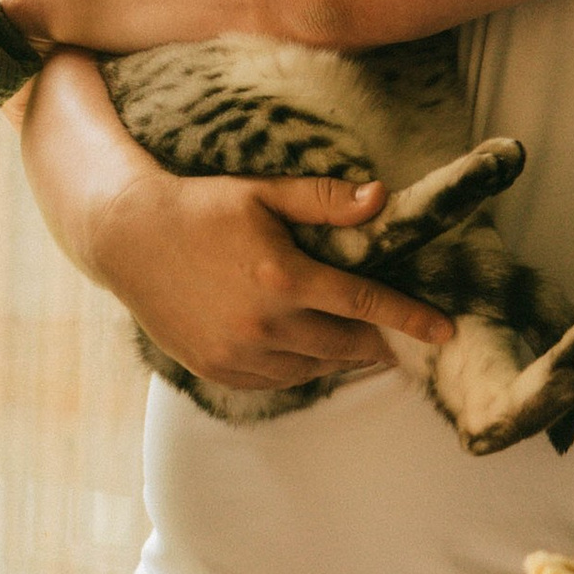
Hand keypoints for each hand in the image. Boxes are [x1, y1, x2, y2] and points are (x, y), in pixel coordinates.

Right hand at [89, 164, 453, 396]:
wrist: (128, 237)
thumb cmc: (201, 207)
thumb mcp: (263, 192)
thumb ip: (324, 201)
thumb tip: (381, 198)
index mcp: (283, 278)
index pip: (365, 304)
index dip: (411, 318)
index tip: (446, 331)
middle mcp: (263, 325)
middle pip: (347, 345)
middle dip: (379, 341)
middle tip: (399, 336)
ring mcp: (238, 355)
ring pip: (314, 368)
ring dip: (341, 356)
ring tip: (356, 341)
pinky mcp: (218, 371)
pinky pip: (278, 381)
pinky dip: (300, 368)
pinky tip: (306, 348)